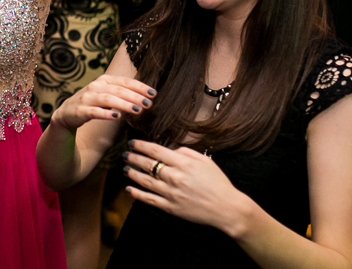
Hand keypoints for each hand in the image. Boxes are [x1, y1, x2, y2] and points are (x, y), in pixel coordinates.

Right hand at [51, 74, 155, 131]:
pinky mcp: (80, 110)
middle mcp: (95, 86)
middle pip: (118, 90)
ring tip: (137, 110)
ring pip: (107, 99)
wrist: (67, 113)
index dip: (140, 86)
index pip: (125, 81)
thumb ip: (123, 93)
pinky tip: (117, 117)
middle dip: (135, 96)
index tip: (154, 94)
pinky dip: (106, 113)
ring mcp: (87, 98)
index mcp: (104, 80)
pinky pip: (94, 112)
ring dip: (124, 104)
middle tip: (149, 103)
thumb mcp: (108, 95)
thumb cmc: (93, 104)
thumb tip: (148, 97)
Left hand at [123, 140, 251, 235]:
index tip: (132, 142)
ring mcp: (171, 193)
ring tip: (125, 168)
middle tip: (125, 154)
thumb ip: (185, 152)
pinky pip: (149, 199)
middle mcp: (174, 177)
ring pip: (144, 181)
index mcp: (183, 163)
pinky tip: (129, 189)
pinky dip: (136, 193)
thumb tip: (170, 149)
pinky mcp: (170, 207)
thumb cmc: (218, 182)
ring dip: (131, 173)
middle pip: (147, 164)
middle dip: (133, 157)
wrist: (227, 208)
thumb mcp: (205, 160)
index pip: (155, 150)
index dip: (140, 145)